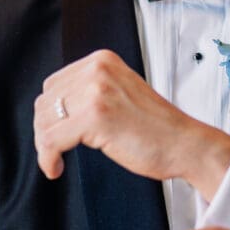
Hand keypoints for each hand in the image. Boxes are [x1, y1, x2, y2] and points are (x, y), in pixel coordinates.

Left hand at [33, 50, 229, 199]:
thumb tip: (49, 108)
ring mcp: (96, 91)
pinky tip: (56, 168)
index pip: (53, 84)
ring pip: (44, 121)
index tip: (56, 134)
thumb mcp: (120, 93)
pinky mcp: (95, 116)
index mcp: (102, 60)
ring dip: (45, 146)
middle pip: (45, 101)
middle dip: (45, 130)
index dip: (49, 114)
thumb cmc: (156, 128)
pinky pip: (51, 140)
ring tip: (57, 160)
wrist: (185, 144)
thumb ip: (89, 91)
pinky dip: (48, 158)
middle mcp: (97, 69)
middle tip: (56, 151)